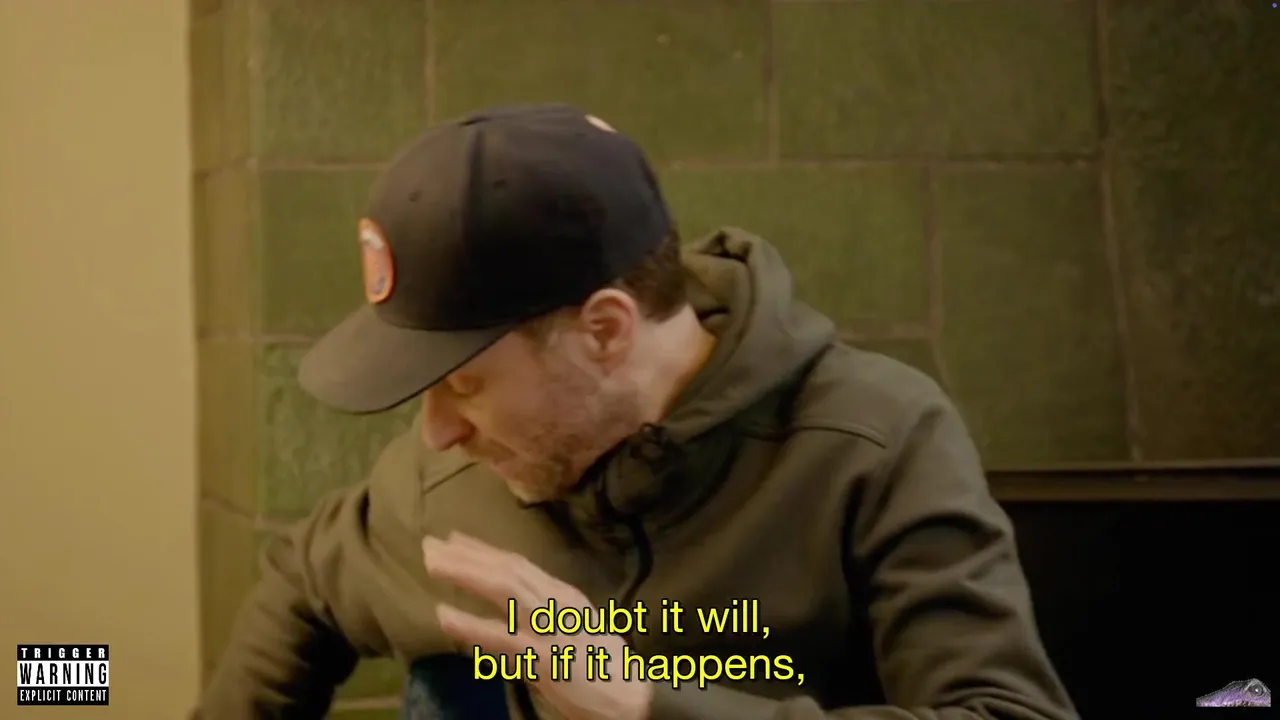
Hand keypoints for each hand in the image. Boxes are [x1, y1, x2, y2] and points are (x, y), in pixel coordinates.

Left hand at [423, 531, 652, 719]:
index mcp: (566, 595)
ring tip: (432, 565)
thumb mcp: (578, 626)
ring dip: (466, 574)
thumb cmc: (605, 664)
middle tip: (430, 545)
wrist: (630, 698)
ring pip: (505, 591)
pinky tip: (445, 616)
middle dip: (467, 555)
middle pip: (508, 570)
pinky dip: (472, 625)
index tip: (453, 539)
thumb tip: (515, 598)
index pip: (520, 565)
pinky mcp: (544, 658)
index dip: (484, 550)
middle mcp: (559, 603)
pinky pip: (502, 638)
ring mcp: (551, 629)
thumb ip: (549, 610)